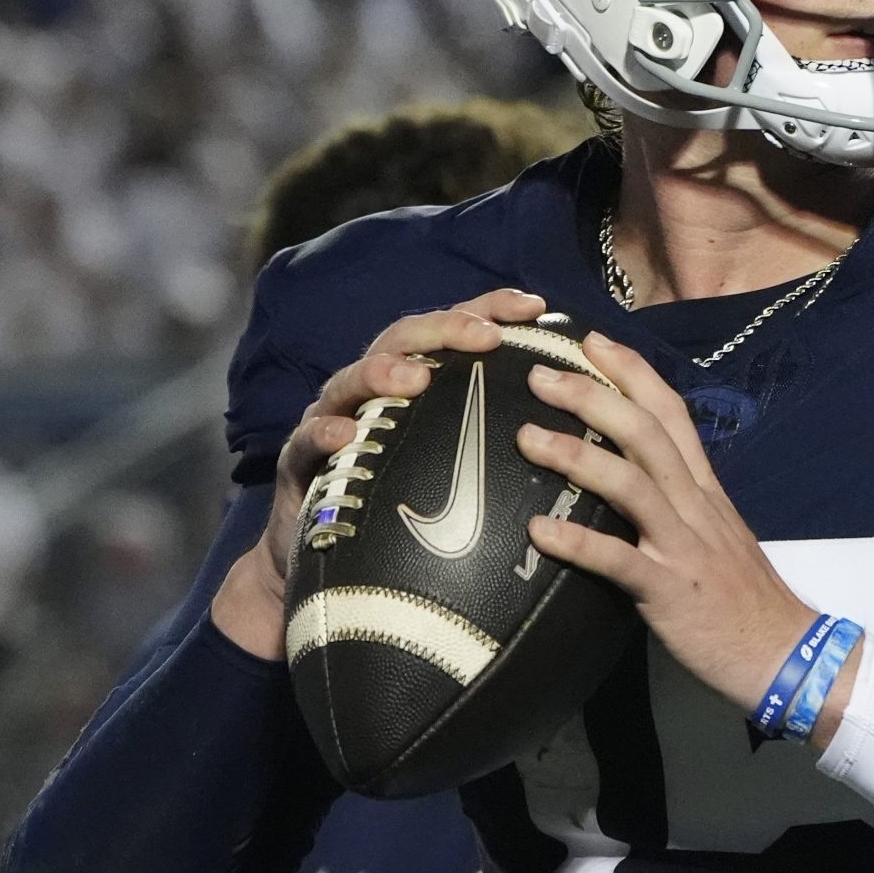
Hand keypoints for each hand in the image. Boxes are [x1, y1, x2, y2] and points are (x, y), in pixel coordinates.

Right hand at [209, 289, 550, 658]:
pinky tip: (345, 436)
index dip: (490, 309)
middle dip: (443, 330)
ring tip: (416, 378)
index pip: (452, 332)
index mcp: (413, 383)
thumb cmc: (404, 508)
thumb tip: (574, 421)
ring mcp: (330, 422)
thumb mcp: (455, 467)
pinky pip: (305, 442)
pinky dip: (325, 434)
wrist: (328, 567)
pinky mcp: (299, 465)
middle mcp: (370, 392)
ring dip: (383, 372)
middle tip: (484, 336)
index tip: (534, 305)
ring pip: (351, 380)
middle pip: (403, 340)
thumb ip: (497, 435)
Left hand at [516, 333, 831, 724]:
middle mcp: (695, 505)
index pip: (670, 412)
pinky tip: (538, 532)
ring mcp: (683, 546)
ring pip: (632, 484)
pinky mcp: (670, 591)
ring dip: (576, 455)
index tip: (590, 340)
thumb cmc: (742, 595)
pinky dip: (578, 543)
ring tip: (526, 437)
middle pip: (645, 433)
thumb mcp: (717, 531)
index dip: (630, 372)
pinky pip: (619, 561)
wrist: (784, 651)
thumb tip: (634, 474)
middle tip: (540, 375)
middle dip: (593, 396)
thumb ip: (680, 499)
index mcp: (705, 488)